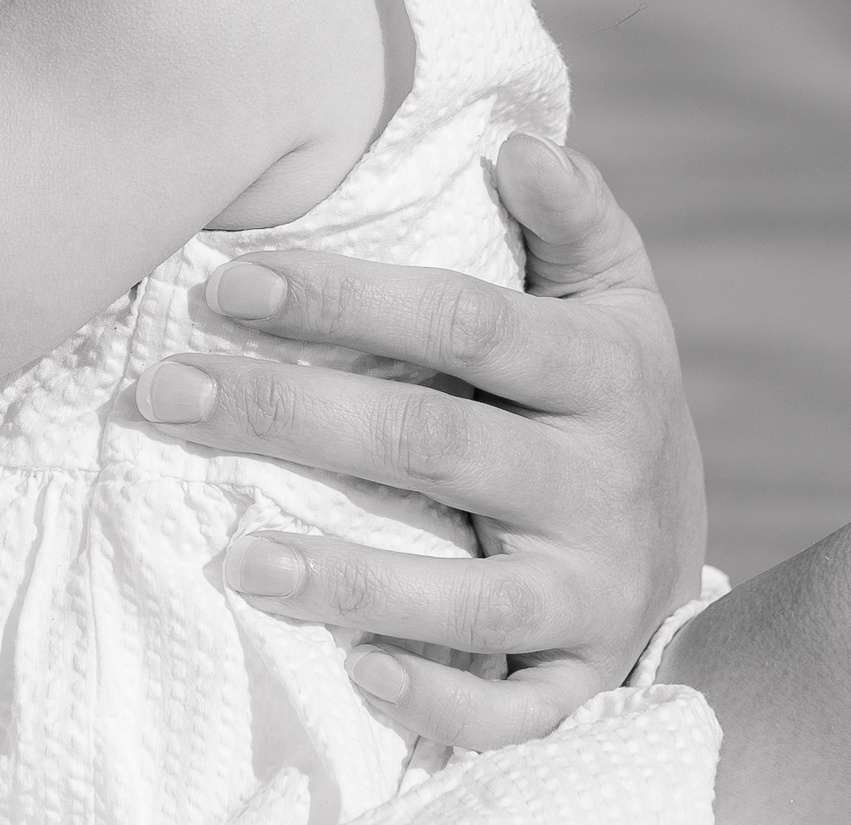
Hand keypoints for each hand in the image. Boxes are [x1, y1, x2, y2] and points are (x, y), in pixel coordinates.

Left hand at [133, 134, 704, 749]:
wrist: (683, 531)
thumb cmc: (599, 382)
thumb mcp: (613, 292)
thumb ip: (571, 216)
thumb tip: (515, 142)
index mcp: (601, 370)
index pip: (460, 320)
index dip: (343, 297)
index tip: (226, 281)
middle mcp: (599, 482)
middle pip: (433, 443)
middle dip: (289, 416)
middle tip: (167, 392)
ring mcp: (594, 591)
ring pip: (470, 598)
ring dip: (349, 576)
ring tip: (236, 557)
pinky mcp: (583, 677)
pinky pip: (514, 709)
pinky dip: (441, 701)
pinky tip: (356, 672)